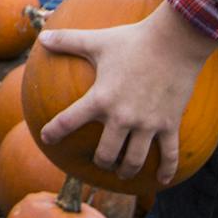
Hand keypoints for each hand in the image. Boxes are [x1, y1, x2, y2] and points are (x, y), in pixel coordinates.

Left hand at [38, 4, 217, 187]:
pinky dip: (166, 170)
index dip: (53, 132)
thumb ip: (68, 40)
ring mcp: (147, 124)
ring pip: (133, 160)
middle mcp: (122, 116)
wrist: (175, 41)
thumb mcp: (97, 40)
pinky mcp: (169, 124)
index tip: (46, 138)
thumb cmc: (133, 40)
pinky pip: (169, 154)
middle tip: (100, 161)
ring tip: (123, 172)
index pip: (68, 121)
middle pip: (106, 154)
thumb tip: (42, 37)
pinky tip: (162, 180)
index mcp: (100, 98)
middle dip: (100, 162)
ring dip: (126, 170)